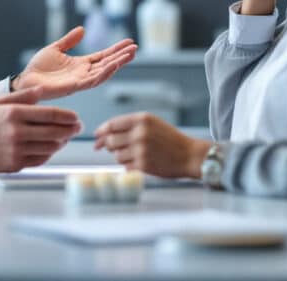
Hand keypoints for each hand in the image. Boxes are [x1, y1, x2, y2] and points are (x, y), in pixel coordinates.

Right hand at [0, 87, 81, 173]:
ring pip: (50, 147)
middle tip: (78, 128)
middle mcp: (17, 132)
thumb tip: (43, 90)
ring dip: (62, 142)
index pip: (49, 114)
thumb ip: (23, 96)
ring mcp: (16, 150)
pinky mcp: (15, 164)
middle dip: (70, 130)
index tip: (76, 117)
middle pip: (54, 132)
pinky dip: (49, 154)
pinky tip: (52, 148)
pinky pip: (40, 159)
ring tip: (65, 137)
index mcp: (14, 113)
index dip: (67, 116)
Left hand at [14, 26, 136, 100]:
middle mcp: (83, 73)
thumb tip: (82, 29)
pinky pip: (92, 81)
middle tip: (135, 48)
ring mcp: (80, 80)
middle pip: (107, 64)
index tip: (129, 42)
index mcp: (80, 64)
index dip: (116, 50)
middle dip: (122, 56)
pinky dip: (104, 74)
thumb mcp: (55, 48)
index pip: (103, 56)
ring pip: (103, 72)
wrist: (25, 80)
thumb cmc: (38, 68)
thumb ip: (69, 40)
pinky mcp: (74, 86)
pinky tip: (113, 66)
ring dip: (117, 64)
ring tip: (129, 55)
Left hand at [93, 113, 210, 178]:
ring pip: (116, 155)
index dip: (102, 131)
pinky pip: (125, 166)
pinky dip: (129, 165)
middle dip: (109, 145)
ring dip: (121, 156)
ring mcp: (141, 150)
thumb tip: (103, 135)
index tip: (97, 136)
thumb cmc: (170, 139)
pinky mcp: (143, 165)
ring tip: (135, 154)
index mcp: (141, 119)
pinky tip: (140, 162)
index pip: (112, 124)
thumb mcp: (152, 123)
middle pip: (111, 140)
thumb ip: (129, 125)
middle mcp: (140, 133)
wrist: (189, 155)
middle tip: (114, 148)